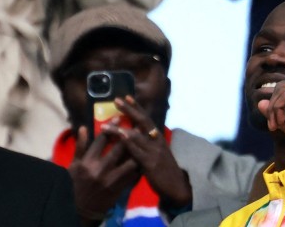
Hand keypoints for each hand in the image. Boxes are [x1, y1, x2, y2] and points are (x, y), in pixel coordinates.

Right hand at [68, 125, 140, 218]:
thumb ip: (80, 146)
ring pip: (130, 161)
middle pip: (119, 148)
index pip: (101, 140)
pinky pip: (133, 174)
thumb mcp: (74, 165)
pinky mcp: (120, 188)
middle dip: (128, 135)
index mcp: (88, 161)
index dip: (112, 127)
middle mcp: (101, 169)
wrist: (83, 208)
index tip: (119, 117)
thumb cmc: (77, 183)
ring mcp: (112, 179)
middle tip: (135, 124)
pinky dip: (138, 165)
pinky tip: (142, 157)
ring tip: (143, 141)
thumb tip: (85, 127)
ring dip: (136, 151)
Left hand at [109, 95, 192, 209]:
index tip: (127, 96)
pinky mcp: (150, 163)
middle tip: (117, 100)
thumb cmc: (164, 169)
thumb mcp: (156, 152)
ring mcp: (154, 151)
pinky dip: (128, 143)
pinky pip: (137, 151)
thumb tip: (131, 133)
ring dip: (120, 129)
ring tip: (107, 124)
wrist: (177, 187)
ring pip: (136, 135)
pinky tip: (120, 138)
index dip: (137, 107)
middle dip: (129, 110)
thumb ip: (146, 142)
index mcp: (157, 137)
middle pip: (142, 121)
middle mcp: (157, 140)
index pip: (146, 118)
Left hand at [258, 81, 284, 166]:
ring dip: (274, 108)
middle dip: (272, 105)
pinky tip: (281, 122)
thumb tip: (260, 102)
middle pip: (281, 86)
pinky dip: (278, 109)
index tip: (274, 123)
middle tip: (273, 124)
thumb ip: (277, 113)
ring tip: (277, 125)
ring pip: (282, 90)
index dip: (274, 103)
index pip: (284, 87)